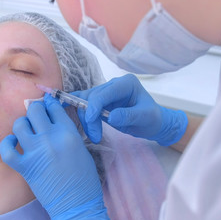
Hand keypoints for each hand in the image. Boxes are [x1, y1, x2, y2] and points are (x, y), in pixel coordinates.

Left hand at [0, 94, 111, 219]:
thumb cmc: (84, 177)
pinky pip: (7, 149)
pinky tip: (13, 142)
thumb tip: (52, 119)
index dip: (49, 103)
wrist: (77, 203)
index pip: (54, 107)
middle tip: (37, 116)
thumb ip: (66, 131)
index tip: (47, 103)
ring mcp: (36, 153)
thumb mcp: (80, 148)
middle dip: (35, 110)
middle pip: (35, 110)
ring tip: (27, 130)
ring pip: (19, 125)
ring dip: (22, 125)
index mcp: (68, 133)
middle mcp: (51, 139)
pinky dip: (7, 143)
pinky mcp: (25, 167)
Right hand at [73, 74, 187, 145]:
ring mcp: (106, 92)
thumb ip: (129, 115)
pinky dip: (78, 109)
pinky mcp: (100, 102)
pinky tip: (67, 110)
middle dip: (89, 117)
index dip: (94, 105)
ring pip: (85, 101)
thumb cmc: (152, 119)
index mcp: (126, 83)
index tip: (91, 120)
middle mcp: (114, 84)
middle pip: (92, 97)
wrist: (153, 123)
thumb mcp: (145, 117)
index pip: (104, 93)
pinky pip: (85, 103)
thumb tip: (111, 117)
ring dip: (86, 119)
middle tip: (95, 136)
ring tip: (94, 135)